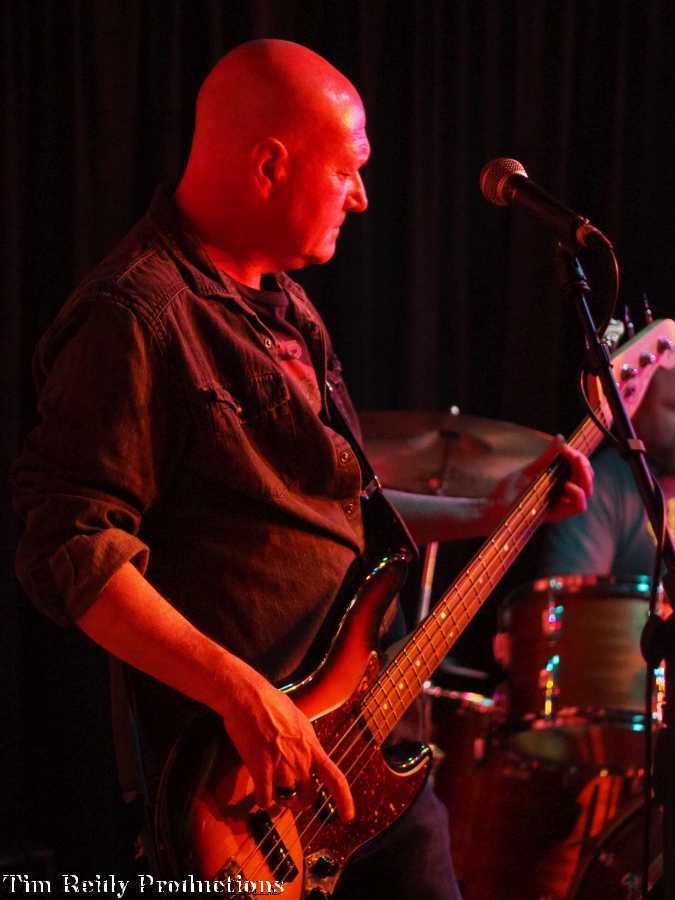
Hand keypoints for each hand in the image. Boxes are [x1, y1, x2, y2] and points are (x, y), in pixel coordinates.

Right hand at [218, 660, 354, 820]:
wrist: (250, 698)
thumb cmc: (271, 703)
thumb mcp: (299, 720)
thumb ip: (304, 741)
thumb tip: (305, 749)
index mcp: (312, 747)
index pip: (335, 778)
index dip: (344, 799)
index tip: (348, 816)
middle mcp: (301, 760)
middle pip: (307, 796)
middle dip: (299, 801)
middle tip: (289, 798)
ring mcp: (282, 766)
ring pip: (285, 799)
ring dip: (278, 798)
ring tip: (270, 788)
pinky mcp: (262, 769)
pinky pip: (265, 799)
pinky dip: (262, 801)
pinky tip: (259, 795)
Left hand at [487, 435, 592, 527]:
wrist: (492, 509)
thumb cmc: (508, 491)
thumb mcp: (529, 470)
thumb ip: (547, 457)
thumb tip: (561, 438)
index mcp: (557, 482)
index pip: (579, 470)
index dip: (579, 458)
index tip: (567, 447)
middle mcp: (561, 494)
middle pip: (586, 479)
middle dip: (585, 465)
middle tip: (576, 455)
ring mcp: (560, 505)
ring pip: (586, 491)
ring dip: (585, 476)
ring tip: (576, 463)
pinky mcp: (556, 515)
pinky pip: (578, 507)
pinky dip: (578, 494)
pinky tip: (567, 485)